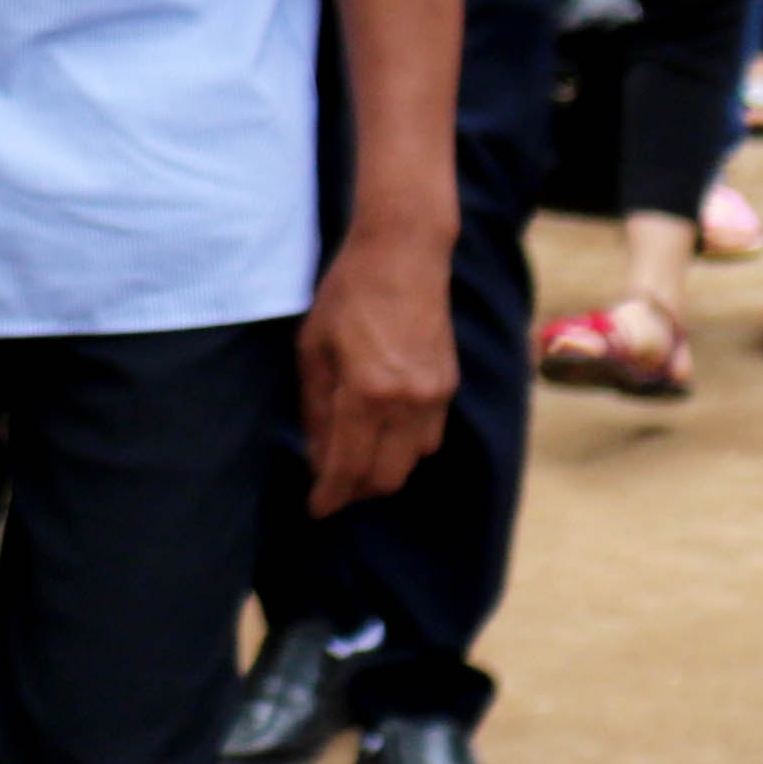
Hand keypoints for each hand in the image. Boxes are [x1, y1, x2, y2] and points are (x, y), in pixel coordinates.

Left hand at [297, 219, 455, 515]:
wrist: (404, 255)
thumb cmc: (348, 292)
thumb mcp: (313, 345)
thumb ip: (314, 403)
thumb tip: (315, 451)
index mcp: (367, 391)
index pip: (349, 465)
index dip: (330, 494)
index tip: (316, 509)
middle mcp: (408, 403)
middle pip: (386, 477)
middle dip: (356, 490)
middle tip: (330, 487)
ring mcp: (435, 397)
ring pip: (411, 462)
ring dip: (382, 471)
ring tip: (352, 461)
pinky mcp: (449, 387)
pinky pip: (428, 437)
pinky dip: (403, 448)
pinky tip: (380, 435)